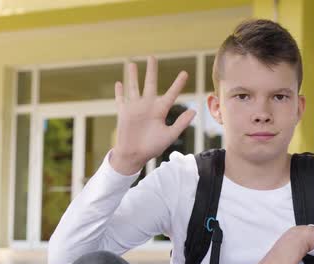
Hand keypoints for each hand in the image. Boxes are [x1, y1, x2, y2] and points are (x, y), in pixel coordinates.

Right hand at [110, 56, 196, 174]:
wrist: (135, 156)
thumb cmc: (153, 147)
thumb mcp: (169, 135)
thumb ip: (181, 124)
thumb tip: (193, 111)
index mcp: (160, 110)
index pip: (171, 94)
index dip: (178, 84)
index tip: (185, 73)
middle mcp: (148, 106)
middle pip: (150, 84)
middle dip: (151, 71)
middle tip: (152, 57)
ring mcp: (135, 108)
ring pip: (134, 87)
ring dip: (133, 76)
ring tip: (132, 64)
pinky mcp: (124, 112)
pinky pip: (121, 99)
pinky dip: (119, 91)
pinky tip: (119, 82)